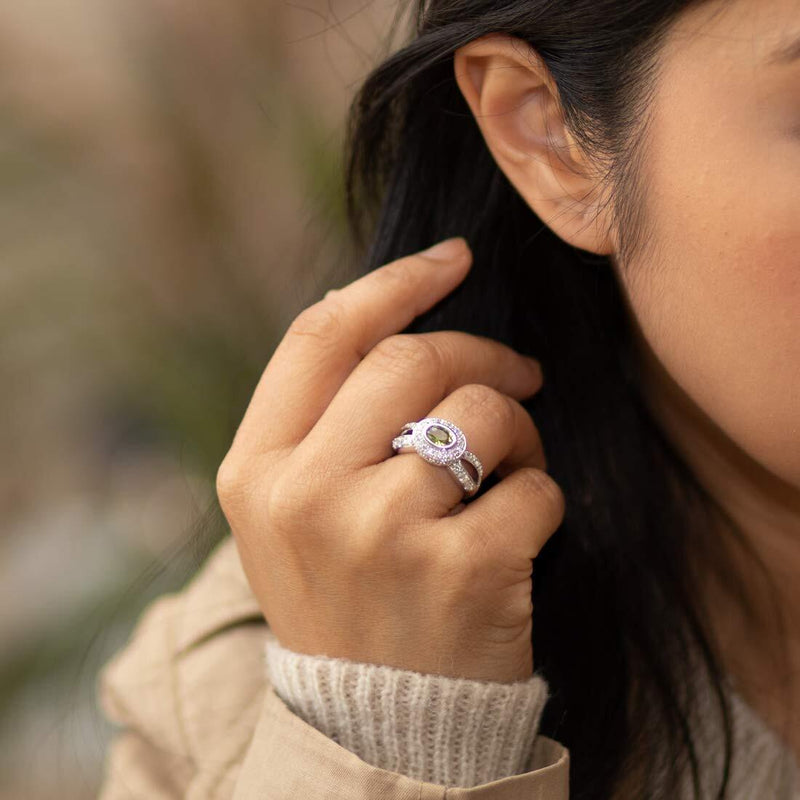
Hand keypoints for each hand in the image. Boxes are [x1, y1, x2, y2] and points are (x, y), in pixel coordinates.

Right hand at [216, 237, 564, 682]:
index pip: (322, 334)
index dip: (393, 282)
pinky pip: (534, 486)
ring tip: (509, 470)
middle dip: (481, 354)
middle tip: (518, 374)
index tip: (451, 260)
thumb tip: (399, 316)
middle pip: (411, 358)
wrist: (378, 725)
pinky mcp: (463, 573)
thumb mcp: (296, 512)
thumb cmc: (346, 597)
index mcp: (258, 471)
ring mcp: (383, 535)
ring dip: (516, 430)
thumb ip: (327, 420)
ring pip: (483, 413)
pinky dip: (542, 497)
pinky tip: (518, 535)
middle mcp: (308, 496)